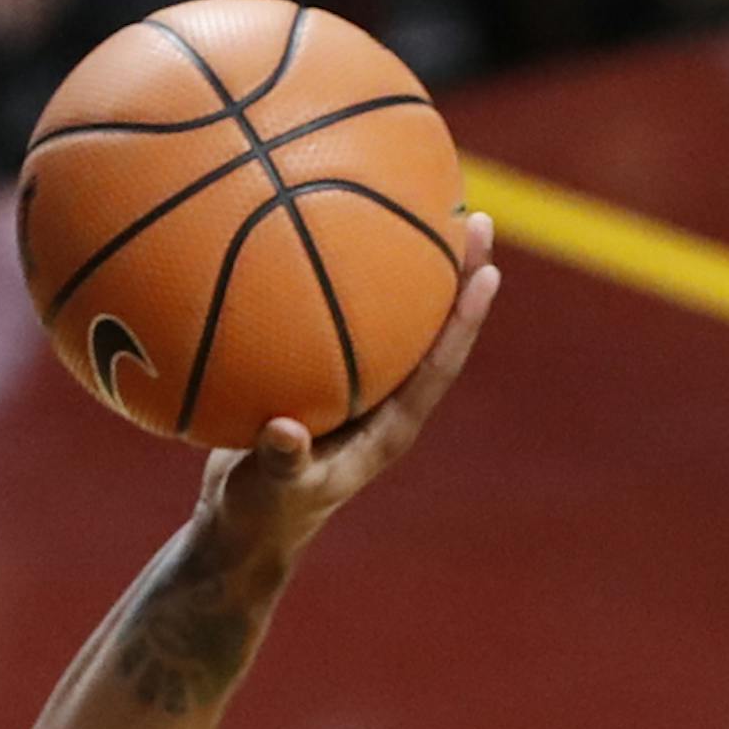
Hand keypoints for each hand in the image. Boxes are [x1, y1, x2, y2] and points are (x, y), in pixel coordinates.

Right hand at [194, 218, 500, 577]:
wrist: (239, 526)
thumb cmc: (262, 517)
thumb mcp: (270, 494)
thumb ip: (283, 464)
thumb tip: (286, 431)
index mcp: (388, 429)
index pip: (438, 368)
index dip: (464, 322)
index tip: (489, 273)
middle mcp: (382, 402)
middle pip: (430, 328)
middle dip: (455, 275)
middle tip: (473, 216)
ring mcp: (356, 387)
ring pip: (393, 317)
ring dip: (408, 265)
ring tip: (422, 202)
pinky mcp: (324, 377)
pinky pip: (339, 317)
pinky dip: (338, 277)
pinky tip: (321, 228)